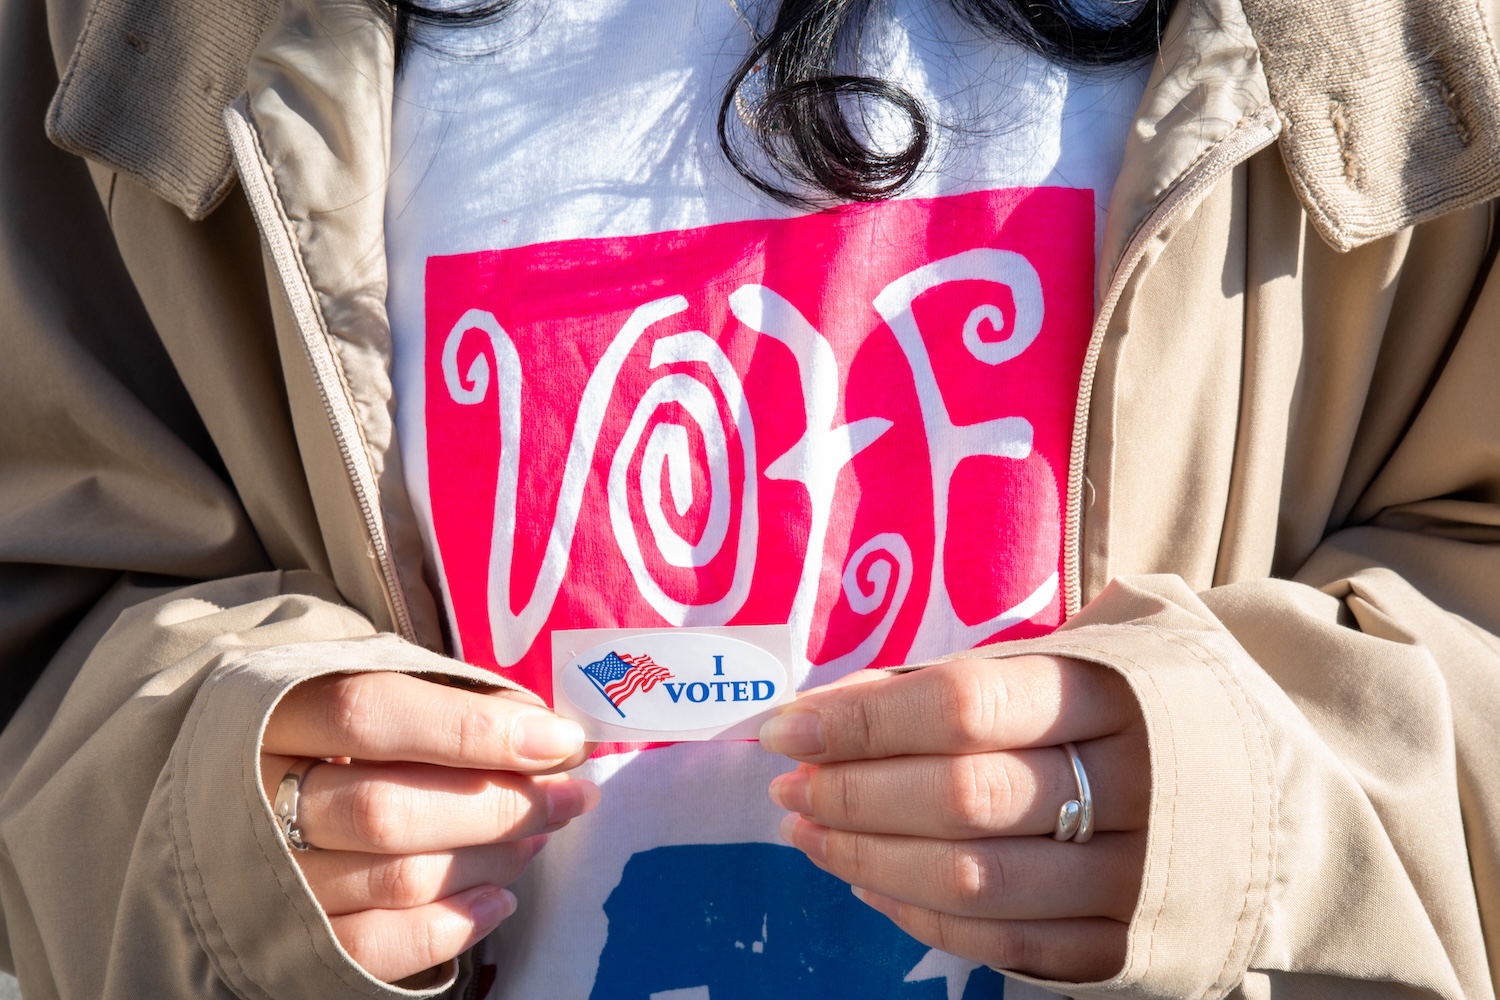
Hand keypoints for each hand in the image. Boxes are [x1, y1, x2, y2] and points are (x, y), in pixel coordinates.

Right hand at [259, 672, 597, 985]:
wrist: (215, 809)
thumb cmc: (314, 737)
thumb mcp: (350, 692)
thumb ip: (429, 700)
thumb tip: (535, 725)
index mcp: (265, 715)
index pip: (372, 713)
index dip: (474, 728)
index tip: (559, 739)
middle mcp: (249, 800)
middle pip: (389, 808)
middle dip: (500, 804)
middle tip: (570, 795)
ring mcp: (264, 881)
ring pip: (396, 878)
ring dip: (490, 858)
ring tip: (539, 836)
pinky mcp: (284, 945)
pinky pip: (377, 948)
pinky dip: (453, 925)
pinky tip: (500, 900)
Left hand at [760, 656, 1148, 982]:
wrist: (1280, 788)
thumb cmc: (1147, 702)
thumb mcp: (1080, 653)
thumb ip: (965, 673)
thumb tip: (835, 706)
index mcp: (1116, 688)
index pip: (965, 704)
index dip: (864, 720)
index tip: (788, 729)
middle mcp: (1136, 783)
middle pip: (961, 798)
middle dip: (854, 795)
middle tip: (788, 787)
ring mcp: (1141, 876)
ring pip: (976, 883)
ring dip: (869, 861)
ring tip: (809, 835)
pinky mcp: (1135, 947)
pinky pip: (1008, 949)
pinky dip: (923, 921)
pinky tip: (870, 887)